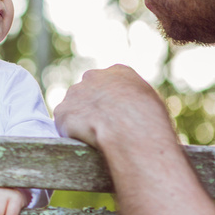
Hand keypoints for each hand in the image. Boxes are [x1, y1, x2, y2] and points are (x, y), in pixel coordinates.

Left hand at [54, 64, 170, 148]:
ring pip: (72, 108)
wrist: (131, 132)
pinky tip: (84, 143)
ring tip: (94, 138)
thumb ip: (136, 99)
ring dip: (79, 121)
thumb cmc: (149, 122)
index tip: (112, 114)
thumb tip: (131, 110)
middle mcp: (93, 77)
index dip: (109, 100)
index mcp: (118, 71)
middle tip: (99, 127)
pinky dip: (71, 134)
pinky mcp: (62, 111)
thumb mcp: (152, 102)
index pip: (107, 82)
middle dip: (90, 107)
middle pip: (86, 91)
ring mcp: (75, 93)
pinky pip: (63, 125)